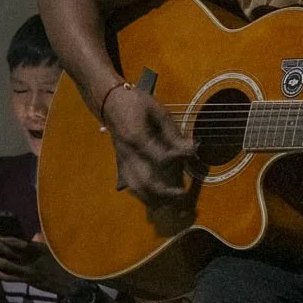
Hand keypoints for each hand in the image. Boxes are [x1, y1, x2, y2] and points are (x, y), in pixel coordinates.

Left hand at [0, 235, 80, 294]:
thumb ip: (42, 242)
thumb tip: (35, 235)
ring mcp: (28, 271)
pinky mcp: (27, 280)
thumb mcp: (53, 250)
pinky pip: (10, 277)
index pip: (21, 244)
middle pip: (9, 251)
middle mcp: (32, 260)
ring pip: (7, 264)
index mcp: (38, 250)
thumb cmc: (61, 263)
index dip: (9, 240)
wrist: (70, 282)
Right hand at [102, 85, 199, 220]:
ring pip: (136, 188)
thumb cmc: (135, 102)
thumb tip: (191, 149)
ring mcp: (122, 161)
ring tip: (171, 200)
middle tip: (183, 193)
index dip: (179, 160)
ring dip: (154, 198)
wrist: (110, 102)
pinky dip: (142, 194)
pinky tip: (154, 197)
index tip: (192, 154)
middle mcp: (128, 154)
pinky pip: (130, 184)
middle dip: (166, 193)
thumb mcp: (157, 111)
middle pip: (146, 182)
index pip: (162, 159)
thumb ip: (173, 133)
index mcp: (137, 138)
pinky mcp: (120, 163)